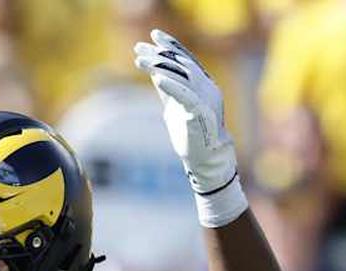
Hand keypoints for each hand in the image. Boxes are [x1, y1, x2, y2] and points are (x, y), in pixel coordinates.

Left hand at [133, 29, 246, 227]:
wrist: (206, 159)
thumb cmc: (191, 134)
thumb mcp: (175, 107)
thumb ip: (169, 90)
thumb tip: (156, 74)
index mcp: (203, 84)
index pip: (186, 59)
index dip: (170, 46)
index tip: (153, 36)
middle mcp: (207, 87)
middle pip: (181, 64)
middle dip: (159, 54)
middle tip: (139, 48)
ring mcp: (206, 99)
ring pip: (182, 76)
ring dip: (159, 67)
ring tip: (139, 61)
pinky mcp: (201, 113)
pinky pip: (185, 95)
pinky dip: (171, 86)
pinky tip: (156, 78)